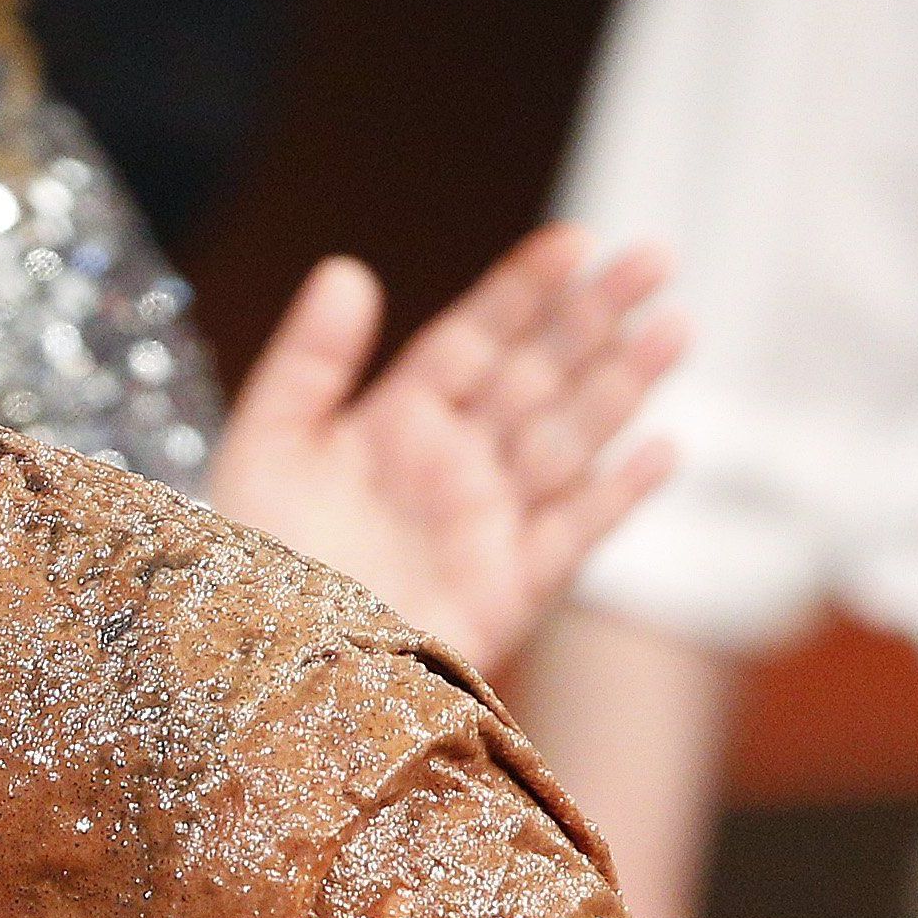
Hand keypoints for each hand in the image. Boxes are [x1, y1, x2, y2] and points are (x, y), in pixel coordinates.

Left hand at [207, 227, 685, 673]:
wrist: (258, 674)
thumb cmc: (244, 568)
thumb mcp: (262, 449)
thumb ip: (306, 362)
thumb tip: (348, 272)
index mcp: (392, 429)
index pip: (473, 343)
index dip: (524, 292)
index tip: (575, 243)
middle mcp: (448, 471)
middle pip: (537, 380)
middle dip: (595, 321)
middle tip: (654, 258)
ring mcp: (482, 529)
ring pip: (568, 443)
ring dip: (622, 388)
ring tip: (673, 329)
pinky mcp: (504, 593)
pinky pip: (573, 537)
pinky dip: (617, 496)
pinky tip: (660, 451)